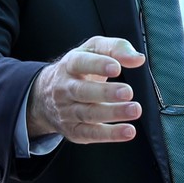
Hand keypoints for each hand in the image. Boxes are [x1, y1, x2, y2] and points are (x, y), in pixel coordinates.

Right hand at [27, 36, 146, 143]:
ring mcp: (67, 111)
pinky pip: (91, 133)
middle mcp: (65, 88)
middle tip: (127, 92)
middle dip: (106, 93)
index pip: (80, 63)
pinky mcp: (73, 130)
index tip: (116, 67)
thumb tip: (137, 59)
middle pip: (82, 91)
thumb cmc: (78, 69)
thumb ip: (116, 49)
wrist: (45, 95)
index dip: (98, 65)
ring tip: (134, 110)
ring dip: (112, 113)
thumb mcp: (93, 50)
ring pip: (88, 114)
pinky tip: (128, 131)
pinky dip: (110, 134)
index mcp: (69, 65)